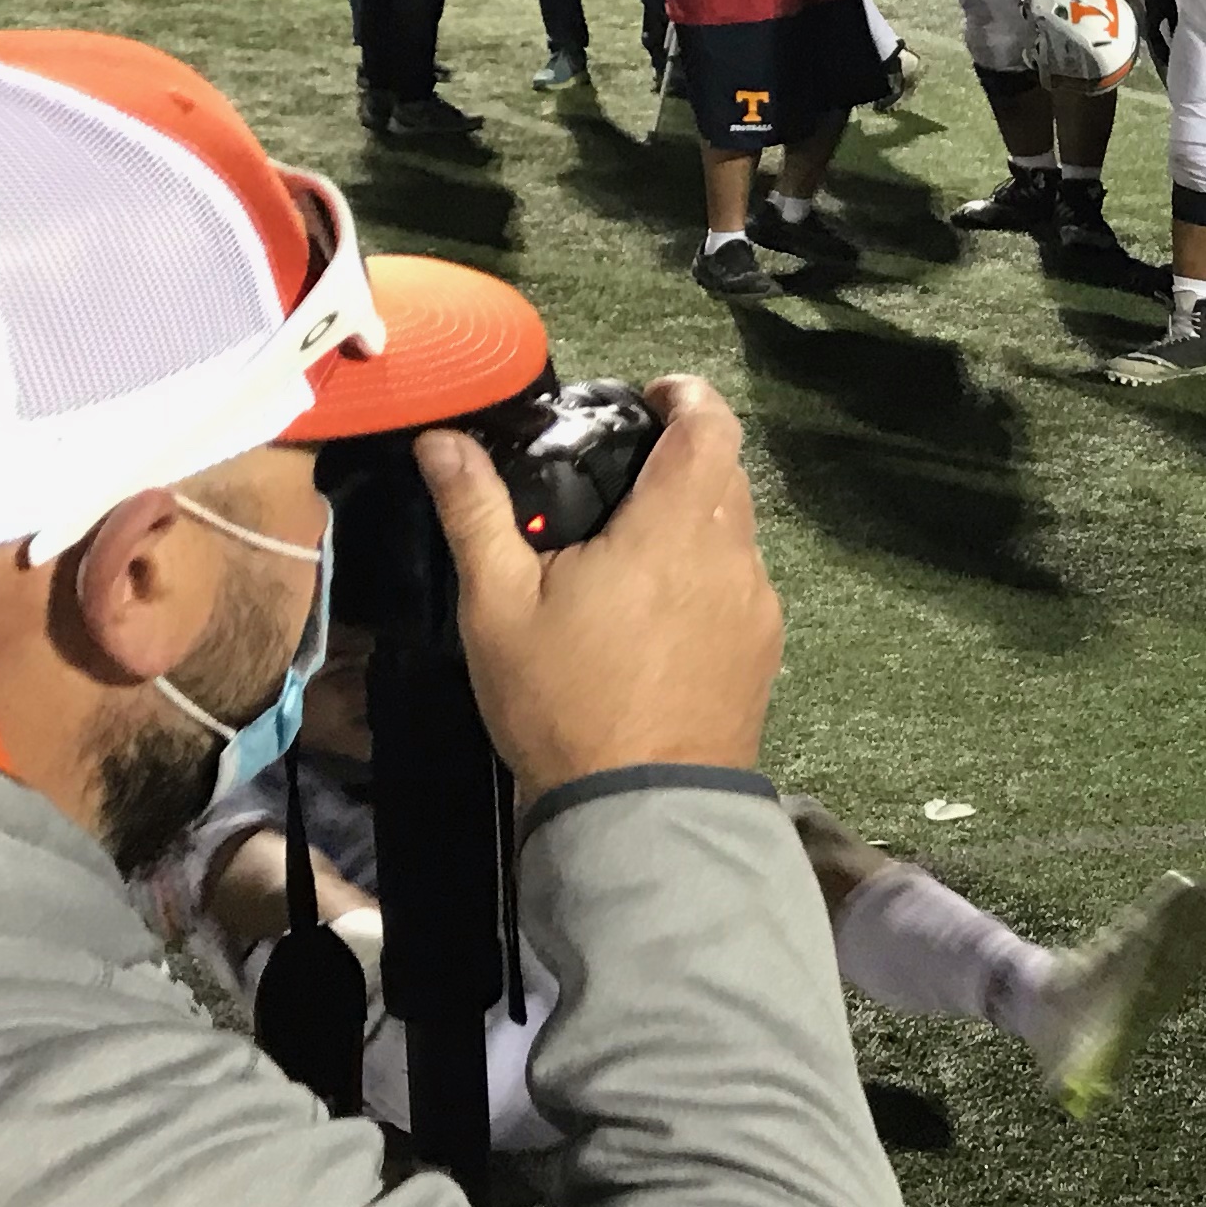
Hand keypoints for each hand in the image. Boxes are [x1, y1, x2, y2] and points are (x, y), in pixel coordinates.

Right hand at [415, 374, 782, 798]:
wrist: (642, 809)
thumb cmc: (564, 702)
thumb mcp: (498, 606)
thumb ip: (476, 513)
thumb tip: (442, 441)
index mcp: (677, 528)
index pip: (711, 424)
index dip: (686, 397)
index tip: (648, 398)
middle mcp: (733, 556)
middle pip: (726, 473)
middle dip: (681, 456)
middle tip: (619, 472)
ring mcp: (757, 606)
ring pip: (736, 530)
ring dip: (694, 517)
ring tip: (628, 544)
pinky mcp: (763, 648)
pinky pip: (740, 583)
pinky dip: (706, 571)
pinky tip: (655, 608)